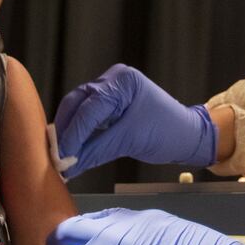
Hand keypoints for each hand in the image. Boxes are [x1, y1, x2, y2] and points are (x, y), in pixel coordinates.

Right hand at [53, 64, 214, 178]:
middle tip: (57, 156)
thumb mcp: (130, 140)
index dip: (74, 133)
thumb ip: (96, 150)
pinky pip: (89, 116)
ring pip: (80, 109)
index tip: (61, 155)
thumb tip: (69, 165)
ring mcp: (111, 89)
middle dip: (67, 130)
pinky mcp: (111, 102)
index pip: (89, 107)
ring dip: (71, 132)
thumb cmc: (167, 132)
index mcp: (122, 81)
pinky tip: (73, 148)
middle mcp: (113, 79)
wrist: (187, 135)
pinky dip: (81, 132)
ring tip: (62, 155)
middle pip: (78, 103)